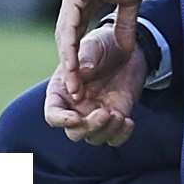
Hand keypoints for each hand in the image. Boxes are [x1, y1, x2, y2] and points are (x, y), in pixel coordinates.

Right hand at [44, 25, 148, 145]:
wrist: (130, 51)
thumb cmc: (104, 45)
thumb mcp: (95, 44)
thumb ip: (87, 56)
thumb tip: (83, 71)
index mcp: (63, 91)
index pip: (53, 114)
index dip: (61, 120)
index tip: (76, 117)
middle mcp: (76, 107)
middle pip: (74, 132)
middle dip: (88, 128)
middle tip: (104, 113)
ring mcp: (96, 115)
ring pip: (94, 138)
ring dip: (106, 131)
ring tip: (119, 115)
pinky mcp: (115, 119)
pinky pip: (115, 138)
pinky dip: (121, 135)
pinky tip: (129, 121)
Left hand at [54, 0, 159, 76]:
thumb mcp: (130, 1)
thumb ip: (126, 24)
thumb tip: (126, 47)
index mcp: (85, 2)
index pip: (77, 37)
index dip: (81, 60)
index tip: (87, 83)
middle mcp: (74, 1)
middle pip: (67, 40)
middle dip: (71, 67)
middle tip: (76, 93)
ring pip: (65, 36)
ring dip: (68, 62)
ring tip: (72, 86)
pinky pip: (69, 25)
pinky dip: (70, 46)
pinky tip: (72, 64)